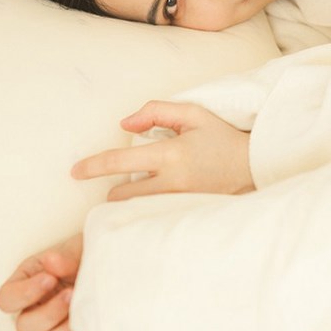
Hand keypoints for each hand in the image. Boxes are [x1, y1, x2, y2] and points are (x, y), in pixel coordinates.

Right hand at [0, 233, 87, 330]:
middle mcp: (34, 311)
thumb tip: (51, 260)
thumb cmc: (90, 255)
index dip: (24, 293)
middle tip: (72, 295)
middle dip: (49, 313)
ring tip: (81, 318)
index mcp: (27, 284)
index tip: (50, 279)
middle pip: (24, 328)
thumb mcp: (78, 250)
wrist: (116, 268)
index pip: (6, 299)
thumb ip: (64, 258)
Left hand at [71, 101, 253, 200]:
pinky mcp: (185, 218)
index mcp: (171, 154)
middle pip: (121, 195)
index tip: (74, 172)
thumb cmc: (222, 138)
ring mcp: (179, 204)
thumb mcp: (192, 113)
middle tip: (132, 180)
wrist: (255, 167)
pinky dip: (147, 213)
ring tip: (145, 194)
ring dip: (131, 203)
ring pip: (135, 211)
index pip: (120, 162)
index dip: (93, 166)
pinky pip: (152, 219)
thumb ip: (155, 112)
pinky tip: (155, 208)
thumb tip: (125, 125)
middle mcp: (172, 183)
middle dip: (116, 188)